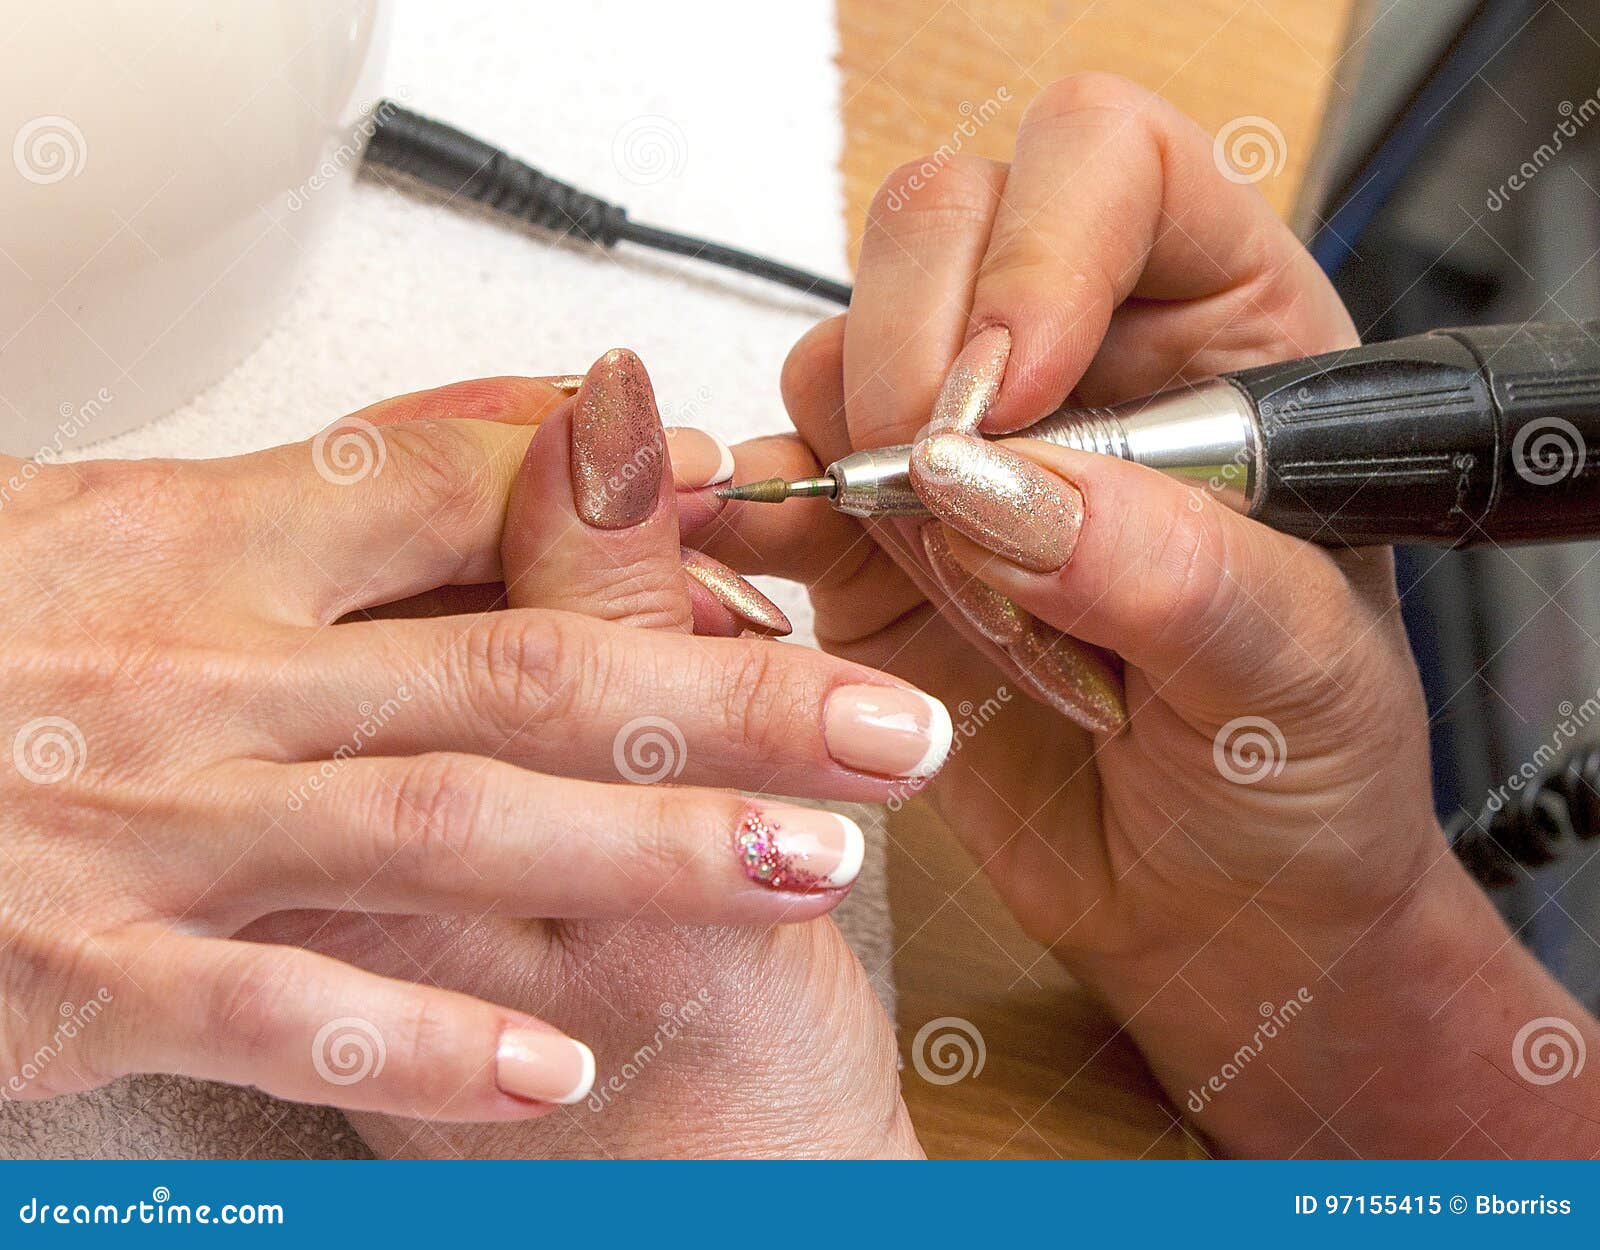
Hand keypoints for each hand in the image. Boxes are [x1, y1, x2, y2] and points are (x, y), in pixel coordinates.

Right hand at [0, 357, 948, 1126]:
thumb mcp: (116, 525)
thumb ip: (335, 495)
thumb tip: (542, 437)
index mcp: (205, 551)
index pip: (462, 500)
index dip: (632, 516)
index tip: (771, 542)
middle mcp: (207, 678)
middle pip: (518, 665)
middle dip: (725, 694)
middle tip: (887, 719)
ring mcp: (154, 826)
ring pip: (446, 822)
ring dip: (643, 848)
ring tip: (809, 861)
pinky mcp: (82, 966)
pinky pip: (280, 1001)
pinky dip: (425, 1027)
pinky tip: (560, 1059)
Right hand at [697, 74, 1599, 1155]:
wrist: (1220, 911)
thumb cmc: (1297, 777)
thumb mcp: (1295, 671)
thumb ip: (1164, 567)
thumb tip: (997, 484)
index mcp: (1224, 340)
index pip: (1111, 170)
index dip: (1045, 242)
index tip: (1023, 381)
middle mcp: (1080, 373)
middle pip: (945, 225)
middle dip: (918, 352)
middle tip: (943, 493)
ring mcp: (961, 459)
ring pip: (841, 351)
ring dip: (854, 459)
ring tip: (940, 591)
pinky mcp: (871, 554)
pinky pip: (771, 482)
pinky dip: (748, 515)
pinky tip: (767, 565)